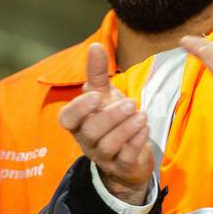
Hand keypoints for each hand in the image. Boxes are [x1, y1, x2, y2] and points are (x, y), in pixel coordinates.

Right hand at [58, 43, 153, 204]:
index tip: (96, 96)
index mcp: (79, 123)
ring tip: (141, 115)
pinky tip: (145, 129)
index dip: (79, 109)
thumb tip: (94, 46)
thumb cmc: (112, 121)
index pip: (67, 119)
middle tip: (130, 104)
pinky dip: (136, 143)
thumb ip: (98, 73)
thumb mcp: (104, 95)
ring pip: (108, 146)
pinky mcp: (122, 167)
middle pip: (91, 132)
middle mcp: (87, 141)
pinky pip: (125, 159)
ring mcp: (104, 157)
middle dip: (110, 116)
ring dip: (126, 129)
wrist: (128, 156)